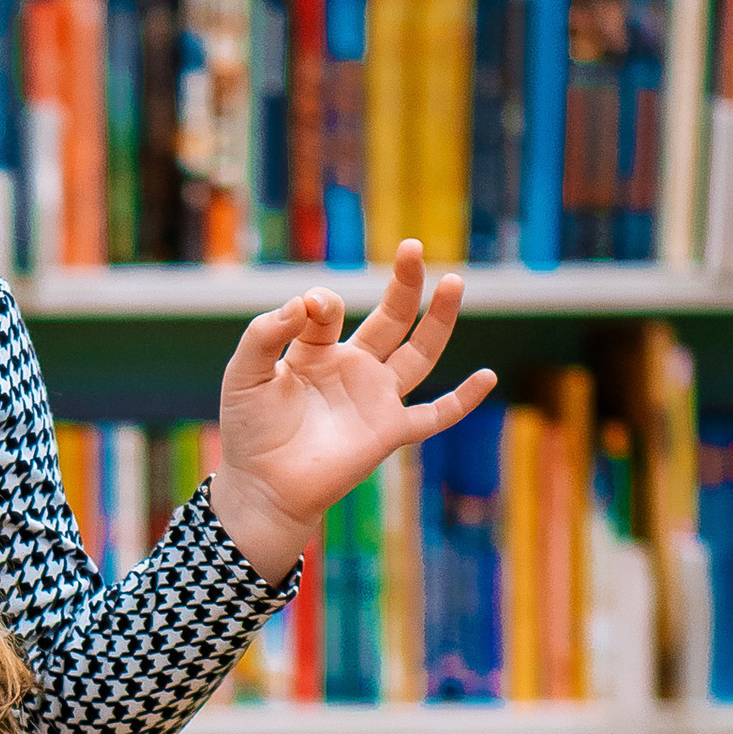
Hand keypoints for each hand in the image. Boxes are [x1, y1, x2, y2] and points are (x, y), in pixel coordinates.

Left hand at [205, 243, 497, 588]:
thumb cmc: (249, 431)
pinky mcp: (389, 432)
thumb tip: (303, 302)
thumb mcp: (246, 373)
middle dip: (403, 284)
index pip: (328, 311)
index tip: (303, 310)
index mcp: (317, 352)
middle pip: (390, 318)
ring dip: (438, 319)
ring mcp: (375, 399)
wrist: (262, 487)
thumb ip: (265, 333)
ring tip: (453, 282)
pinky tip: (487, 377)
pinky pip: (434, 416)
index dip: (319, 303)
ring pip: (419, 353)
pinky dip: (462, 400)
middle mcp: (352, 370)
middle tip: (412, 247)